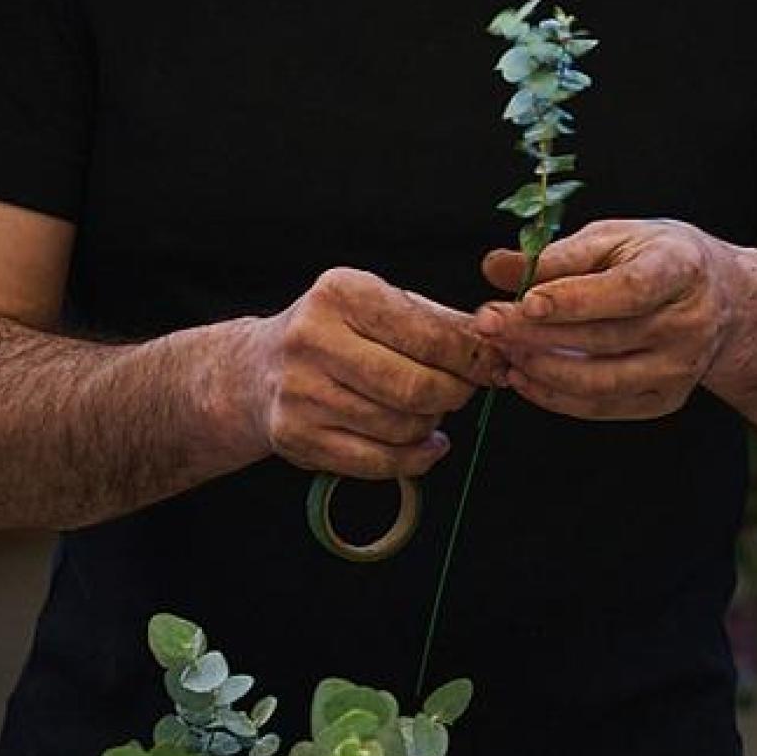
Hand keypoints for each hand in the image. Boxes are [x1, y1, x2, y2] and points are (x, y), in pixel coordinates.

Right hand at [244, 267, 506, 477]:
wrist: (257, 370)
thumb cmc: (339, 332)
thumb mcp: (383, 306)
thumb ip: (441, 322)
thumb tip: (500, 344)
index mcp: (341, 293)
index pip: (428, 336)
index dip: (473, 358)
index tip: (493, 366)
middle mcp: (312, 338)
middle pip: (415, 388)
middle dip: (454, 395)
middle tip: (462, 392)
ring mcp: (299, 392)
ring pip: (400, 427)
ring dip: (431, 425)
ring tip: (429, 411)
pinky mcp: (295, 437)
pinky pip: (378, 462)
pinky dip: (415, 459)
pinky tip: (425, 445)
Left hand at [475, 219, 742, 420]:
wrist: (720, 298)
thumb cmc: (656, 259)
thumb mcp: (613, 237)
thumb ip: (555, 253)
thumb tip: (495, 267)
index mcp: (681, 269)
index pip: (628, 290)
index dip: (575, 299)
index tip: (526, 302)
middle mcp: (689, 323)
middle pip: (606, 337)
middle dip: (537, 333)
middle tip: (487, 323)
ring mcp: (681, 368)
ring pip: (601, 380)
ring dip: (542, 369)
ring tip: (501, 351)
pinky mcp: (666, 399)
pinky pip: (603, 406)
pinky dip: (556, 396)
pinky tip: (524, 377)